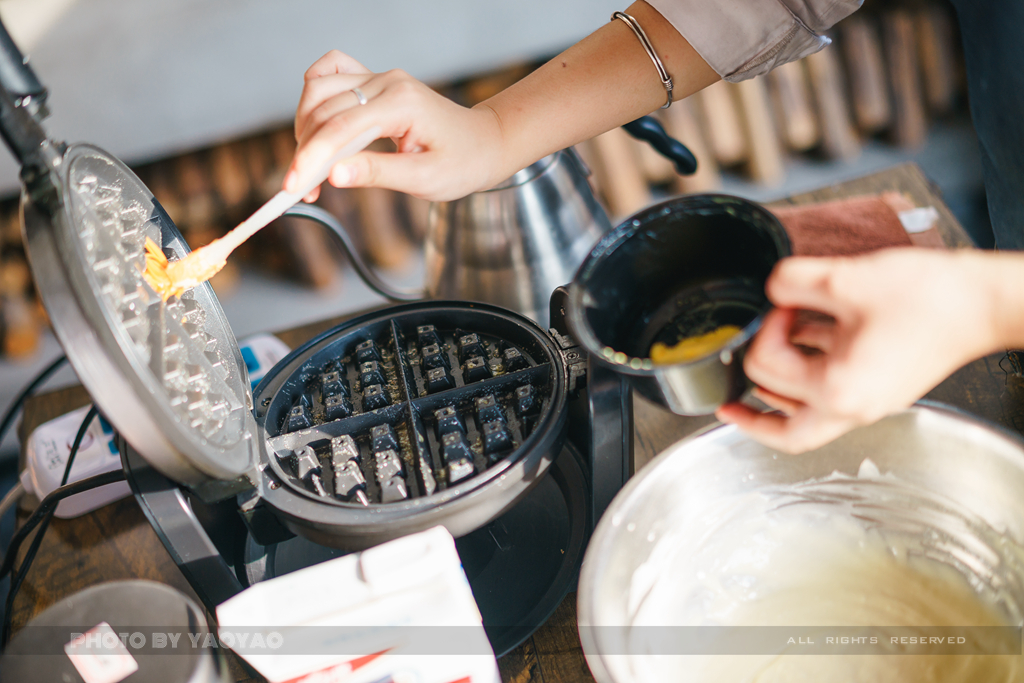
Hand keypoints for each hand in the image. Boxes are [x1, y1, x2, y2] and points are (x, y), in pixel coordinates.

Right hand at [285, 50, 505, 201]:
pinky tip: (317, 126)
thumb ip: (378, 175)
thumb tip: (334, 176)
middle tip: (303, 189)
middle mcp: (387, 82)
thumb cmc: (462, 163)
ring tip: (314, 167)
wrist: (484, 145)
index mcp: (402, 104)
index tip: (292, 186)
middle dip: (305, 150)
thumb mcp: (424, 179)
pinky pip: (331, 75)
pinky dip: (314, 98)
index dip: (311, 159)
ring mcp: (380, 79)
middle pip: (323, 109)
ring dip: (306, 128)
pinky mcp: (375, 83)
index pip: (341, 128)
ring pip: (318, 90)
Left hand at [716, 248, 999, 452]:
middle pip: (782, 429)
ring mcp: (868, 403)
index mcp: (837, 391)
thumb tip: (771, 289)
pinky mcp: (880, 389)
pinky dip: (810, 375)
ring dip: (779, 390)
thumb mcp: (845, 278)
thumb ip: (791, 282)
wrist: (984, 303)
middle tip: (737, 383)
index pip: (765, 369)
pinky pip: (831, 397)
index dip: (765, 329)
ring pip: (805, 419)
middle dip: (753, 397)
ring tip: (764, 362)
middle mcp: (851, 409)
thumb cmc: (930, 297)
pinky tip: (805, 341)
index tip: (781, 304)